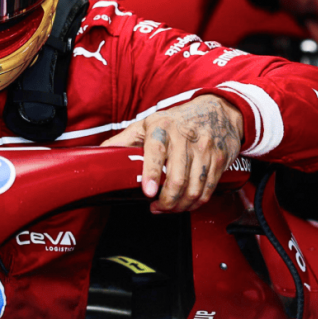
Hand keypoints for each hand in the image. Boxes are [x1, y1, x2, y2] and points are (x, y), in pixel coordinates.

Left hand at [101, 95, 243, 213]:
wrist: (217, 110)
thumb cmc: (177, 120)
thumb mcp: (147, 124)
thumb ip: (123, 141)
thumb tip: (99, 154)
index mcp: (163, 128)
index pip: (157, 151)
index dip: (152, 173)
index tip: (148, 192)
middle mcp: (186, 138)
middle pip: (178, 178)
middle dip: (166, 201)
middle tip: (156, 207)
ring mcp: (204, 150)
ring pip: (194, 189)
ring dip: (179, 206)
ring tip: (168, 208)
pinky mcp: (218, 161)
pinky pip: (208, 190)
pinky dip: (195, 203)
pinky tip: (185, 204)